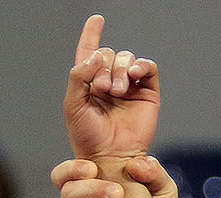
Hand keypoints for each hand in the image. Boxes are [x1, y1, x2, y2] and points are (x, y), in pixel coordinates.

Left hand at [64, 14, 159, 159]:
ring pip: (126, 58)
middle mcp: (110, 81)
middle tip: (101, 89)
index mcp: (89, 82)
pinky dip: (141, 65)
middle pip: (108, 53)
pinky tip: (132, 74)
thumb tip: (96, 55)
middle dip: (104, 67)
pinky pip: (147, 68)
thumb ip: (79, 76)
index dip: (92, 34)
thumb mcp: (73, 104)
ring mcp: (130, 86)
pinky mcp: (147, 93)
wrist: (111, 156)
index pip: (90, 52)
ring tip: (116, 92)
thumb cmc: (88, 136)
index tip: (97, 19)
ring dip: (119, 70)